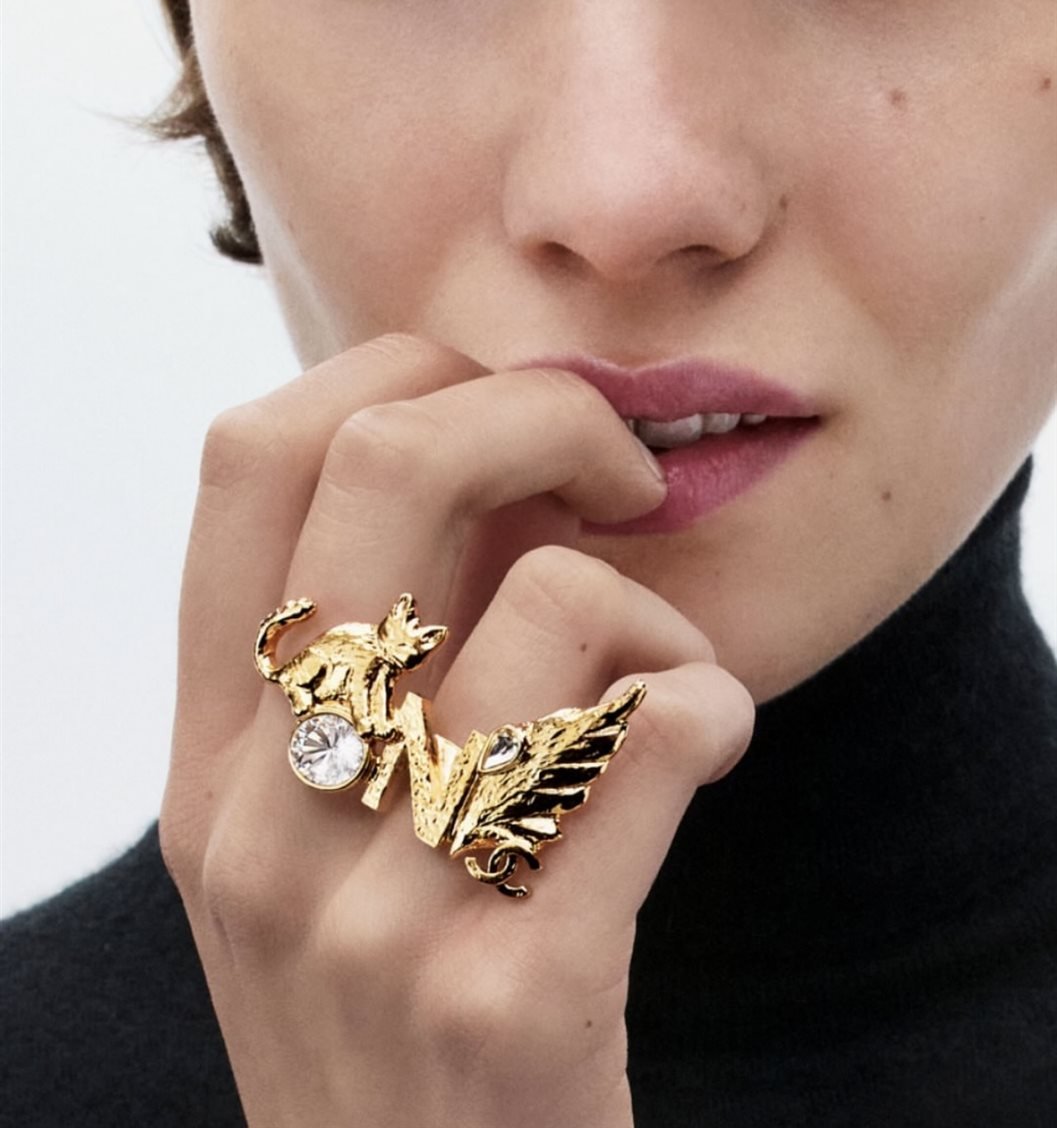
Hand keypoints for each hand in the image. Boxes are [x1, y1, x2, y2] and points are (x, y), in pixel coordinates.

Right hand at [162, 333, 755, 1127]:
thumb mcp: (315, 834)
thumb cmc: (387, 1002)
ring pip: (559, 604)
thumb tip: (495, 460)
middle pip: (386, 465)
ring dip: (661, 618)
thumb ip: (360, 662)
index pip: (249, 453)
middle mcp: (263, 816)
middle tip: (623, 473)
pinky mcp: (514, 1001)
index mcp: (210, 753)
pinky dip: (710, 711)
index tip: (501, 421)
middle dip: (542, 412)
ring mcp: (377, 914)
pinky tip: (704, 746)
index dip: (393, 375)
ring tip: (669, 690)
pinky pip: (648, 745)